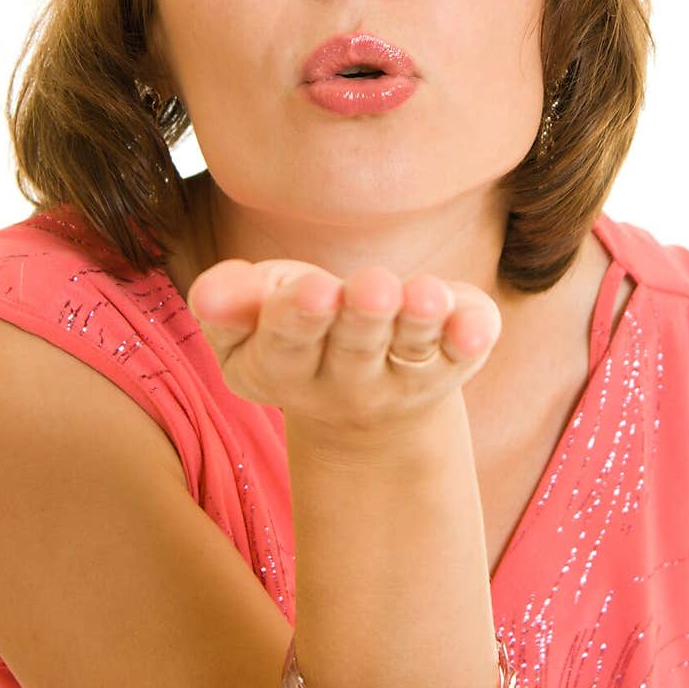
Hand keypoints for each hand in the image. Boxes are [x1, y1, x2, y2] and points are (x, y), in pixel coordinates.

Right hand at [186, 259, 501, 436]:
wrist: (359, 401)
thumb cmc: (295, 330)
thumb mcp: (250, 318)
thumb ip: (229, 301)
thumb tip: (210, 292)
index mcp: (276, 369)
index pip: (283, 346)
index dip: (297, 318)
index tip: (313, 288)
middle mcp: (341, 384)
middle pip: (352, 347)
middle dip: (362, 316)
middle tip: (372, 286)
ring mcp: (398, 381)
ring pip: (410, 348)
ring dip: (419, 320)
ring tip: (426, 293)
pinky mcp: (449, 366)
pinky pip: (461, 355)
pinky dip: (470, 338)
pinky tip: (478, 324)